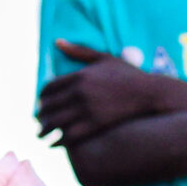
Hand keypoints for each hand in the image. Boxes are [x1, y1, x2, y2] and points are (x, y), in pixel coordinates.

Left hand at [39, 46, 179, 145]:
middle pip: (49, 105)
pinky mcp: (96, 125)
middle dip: (40, 115)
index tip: (40, 102)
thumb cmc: (128, 74)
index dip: (41, 96)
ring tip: (40, 135)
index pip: (49, 87)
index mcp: (79, 75)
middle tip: (37, 120)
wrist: (149, 93)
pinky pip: (70, 135)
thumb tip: (57, 41)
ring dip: (44, 130)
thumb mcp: (103, 57)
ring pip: (56, 122)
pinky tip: (55, 144)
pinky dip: (59, 141)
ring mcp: (87, 109)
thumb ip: (79, 50)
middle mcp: (80, 92)